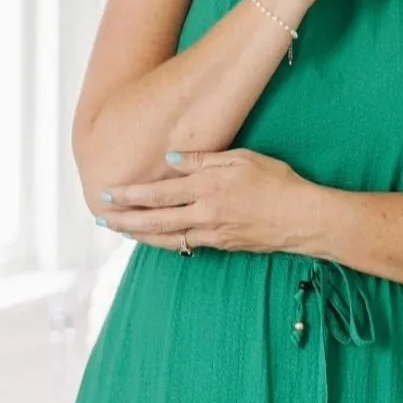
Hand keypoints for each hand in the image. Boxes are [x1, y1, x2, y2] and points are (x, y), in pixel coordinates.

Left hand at [97, 149, 315, 254]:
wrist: (301, 217)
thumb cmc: (276, 181)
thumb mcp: (242, 157)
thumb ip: (204, 159)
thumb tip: (171, 158)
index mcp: (207, 187)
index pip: (158, 193)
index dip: (130, 195)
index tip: (107, 193)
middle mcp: (204, 213)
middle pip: (154, 219)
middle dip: (124, 219)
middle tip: (101, 219)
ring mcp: (212, 233)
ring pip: (166, 237)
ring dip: (139, 234)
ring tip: (119, 231)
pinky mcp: (222, 245)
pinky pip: (186, 244)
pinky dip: (165, 242)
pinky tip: (156, 239)